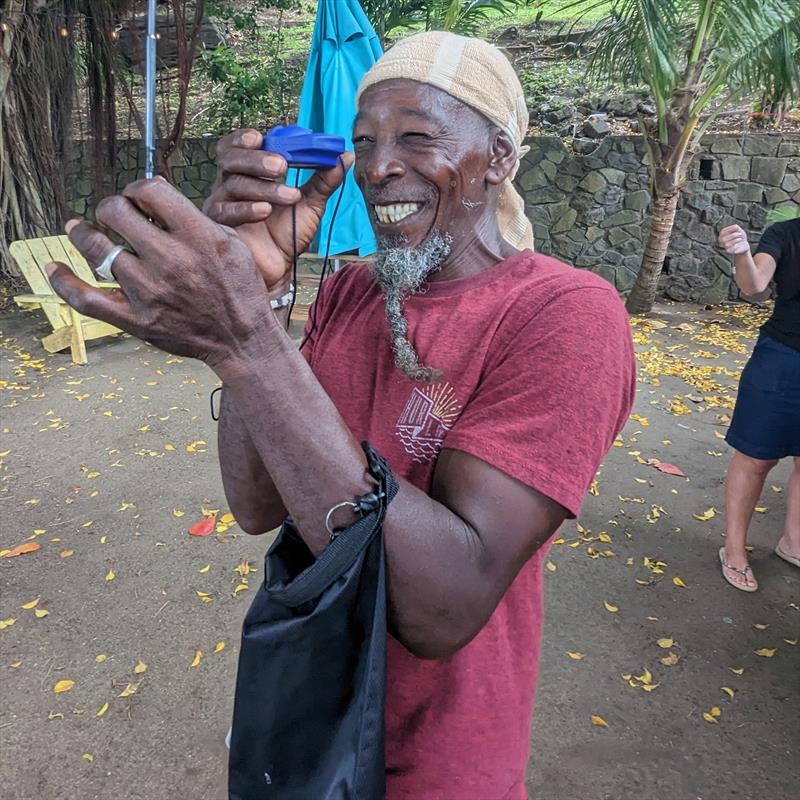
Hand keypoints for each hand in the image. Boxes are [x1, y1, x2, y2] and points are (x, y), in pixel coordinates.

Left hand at [45, 178, 274, 371]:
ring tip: (81, 229)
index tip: (138, 198)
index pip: (149, 190)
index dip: (138, 188)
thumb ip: (194, 219)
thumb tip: (156, 198)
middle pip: (116, 213)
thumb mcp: (231, 243)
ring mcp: (151, 292)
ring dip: (84, 233)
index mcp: (198, 237)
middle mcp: (172, 261)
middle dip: (112, 207)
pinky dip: (64, 282)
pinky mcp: (138, 320)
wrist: (243, 339)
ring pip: (97, 250)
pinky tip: (55, 267)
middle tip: (115, 215)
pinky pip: (87, 299)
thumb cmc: (240, 290)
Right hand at [203, 130, 354, 290]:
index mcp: (249, 172)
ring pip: (234, 184)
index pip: (239, 145)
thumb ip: (324, 180)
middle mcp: (231, 183)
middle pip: (230, 158)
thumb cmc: (289, 234)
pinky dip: (247, 208)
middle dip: (256, 159)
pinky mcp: (218, 225)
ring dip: (264, 188)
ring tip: (290, 196)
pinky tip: (265, 211)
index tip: (263, 137)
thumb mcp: (311, 204)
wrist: (280, 268)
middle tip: (282, 166)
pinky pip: (225, 211)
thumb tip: (345, 154)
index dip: (246, 138)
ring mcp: (221, 203)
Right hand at [719, 224, 750, 254]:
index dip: (730, 229)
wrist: (744, 245)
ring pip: (726, 244)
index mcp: (722, 234)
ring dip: (735, 240)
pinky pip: (731, 248)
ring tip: (740, 239)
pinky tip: (739, 243)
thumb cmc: (740, 236)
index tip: (737, 227)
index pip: (722, 232)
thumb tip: (735, 227)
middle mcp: (721, 241)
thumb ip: (736, 227)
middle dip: (733, 235)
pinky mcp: (728, 251)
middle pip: (723, 239)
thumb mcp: (739, 230)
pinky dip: (736, 245)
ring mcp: (724, 246)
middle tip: (740, 234)